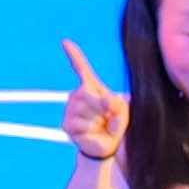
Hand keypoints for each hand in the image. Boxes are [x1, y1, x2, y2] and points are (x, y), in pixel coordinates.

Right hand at [59, 40, 128, 163]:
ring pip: (84, 109)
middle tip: (107, 117)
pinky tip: (92, 132)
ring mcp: (70, 109)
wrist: (107, 145)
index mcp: (91, 87)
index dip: (74, 55)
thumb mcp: (122, 111)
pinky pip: (80, 123)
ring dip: (97, 119)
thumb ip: (116, 103)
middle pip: (86, 92)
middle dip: (101, 105)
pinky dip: (91, 129)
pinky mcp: (67, 124)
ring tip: (100, 125)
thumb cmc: (115, 123)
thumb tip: (104, 100)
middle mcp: (77, 95)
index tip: (65, 42)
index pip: (81, 69)